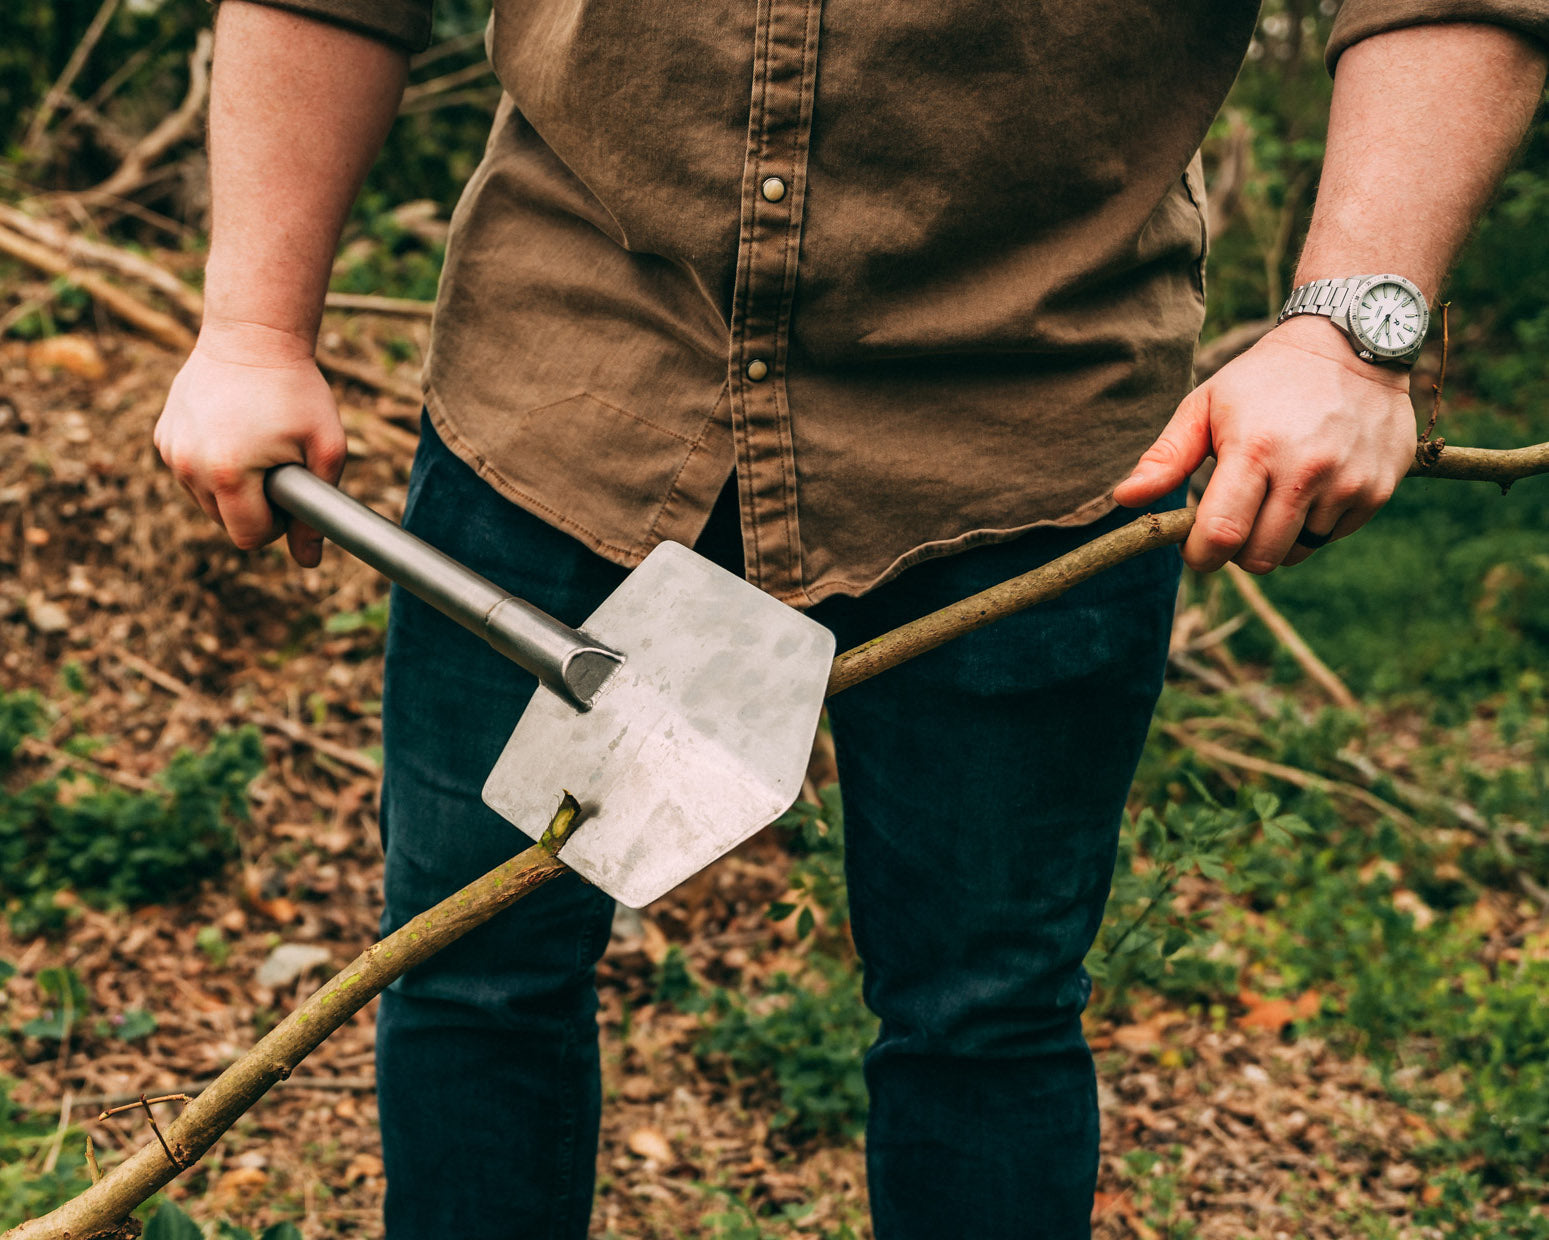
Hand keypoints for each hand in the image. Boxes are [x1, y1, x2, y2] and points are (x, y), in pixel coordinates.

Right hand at [154, 320, 345, 566]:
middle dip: (254, 508)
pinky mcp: (163, 436)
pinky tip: (233, 433)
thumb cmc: (298, 392)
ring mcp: (171, 451)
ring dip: (232, 488)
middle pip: (225, 524)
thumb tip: (309, 563)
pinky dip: (212, 466)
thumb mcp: (326, 449)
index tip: (290, 494)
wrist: (251, 337)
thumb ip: (319, 511)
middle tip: (278, 466)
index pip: (249, 537)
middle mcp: (190, 467)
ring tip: (256, 446)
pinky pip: (191, 473)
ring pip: (206, 501)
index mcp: (229, 474)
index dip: (277, 526)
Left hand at [1112, 317, 1416, 572]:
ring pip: (1297, 553)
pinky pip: (1332, 536)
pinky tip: (1311, 485)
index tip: (1195, 546)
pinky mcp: (1378, 490)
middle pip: (1259, 557)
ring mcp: (1347, 483)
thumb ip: (1165, 458)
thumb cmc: (1263, 380)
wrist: (1350, 343)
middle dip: (1236, 551)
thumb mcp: (1205, 405)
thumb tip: (1125, 499)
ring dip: (1277, 538)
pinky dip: (1315, 525)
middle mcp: (1305, 471)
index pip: (1221, 536)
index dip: (1200, 554)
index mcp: (1254, 451)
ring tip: (1274, 493)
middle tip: (1233, 518)